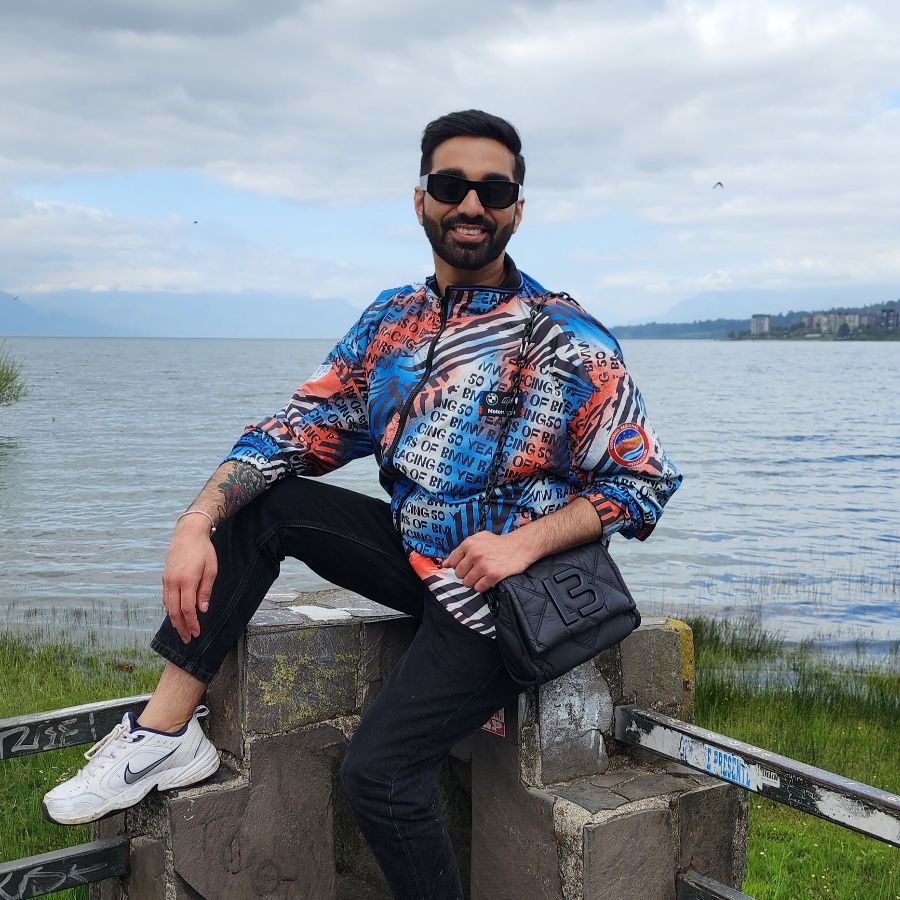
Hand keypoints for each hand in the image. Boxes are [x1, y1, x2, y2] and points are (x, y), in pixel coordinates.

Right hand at [162, 516, 217, 642]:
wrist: (187, 534)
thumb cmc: (203, 550)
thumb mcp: (211, 569)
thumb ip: (205, 590)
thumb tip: (202, 609)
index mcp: (187, 581)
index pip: (187, 609)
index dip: (191, 623)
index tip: (196, 633)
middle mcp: (173, 582)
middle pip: (174, 612)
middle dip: (181, 627)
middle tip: (187, 639)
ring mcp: (167, 580)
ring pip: (167, 606)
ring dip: (174, 621)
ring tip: (181, 631)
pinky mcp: (164, 578)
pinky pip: (165, 598)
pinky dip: (169, 609)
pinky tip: (174, 615)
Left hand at [441, 530, 536, 592]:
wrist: (519, 547)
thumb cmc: (498, 543)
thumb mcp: (478, 539)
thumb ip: (460, 550)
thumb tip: (444, 564)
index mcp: (469, 543)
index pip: (452, 561)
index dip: (458, 565)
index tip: (465, 566)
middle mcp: (475, 554)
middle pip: (459, 574)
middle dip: (466, 574)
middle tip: (476, 570)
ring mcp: (483, 565)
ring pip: (467, 582)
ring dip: (474, 581)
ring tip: (482, 575)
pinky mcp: (493, 575)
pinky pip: (479, 588)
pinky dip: (482, 586)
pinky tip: (488, 579)